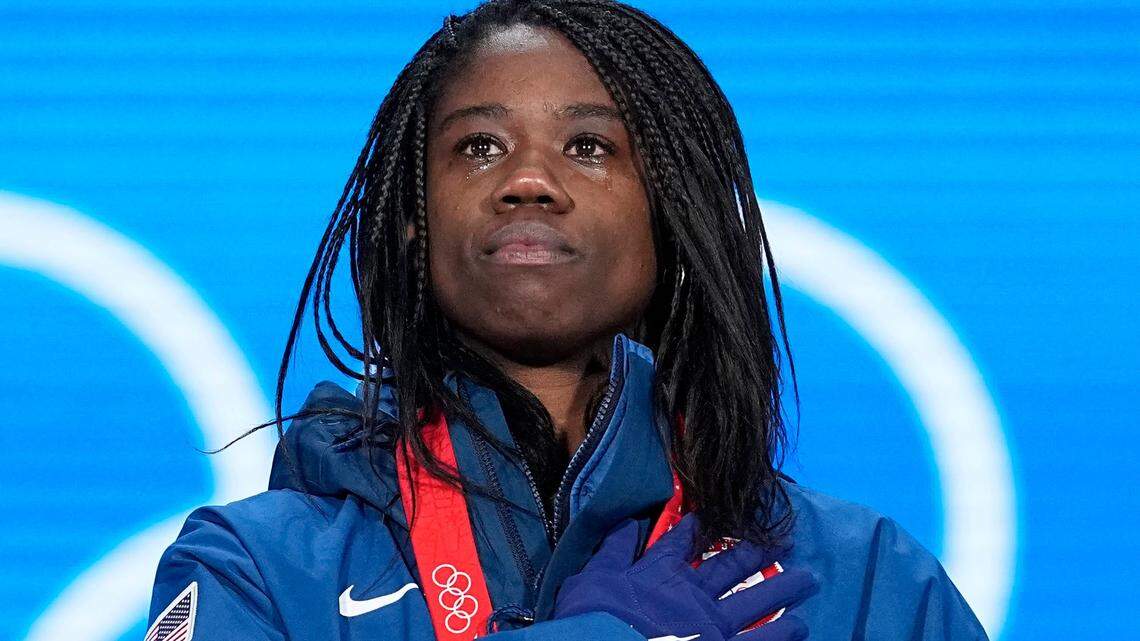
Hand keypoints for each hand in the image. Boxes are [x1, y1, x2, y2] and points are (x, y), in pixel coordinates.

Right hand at [552, 514, 816, 640]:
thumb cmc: (594, 619)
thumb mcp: (593, 577)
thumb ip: (613, 550)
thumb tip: (629, 520)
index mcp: (660, 572)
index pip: (683, 541)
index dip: (700, 526)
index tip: (718, 512)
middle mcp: (694, 592)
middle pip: (733, 564)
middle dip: (759, 549)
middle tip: (784, 540)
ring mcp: (714, 622)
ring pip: (757, 597)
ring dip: (784, 586)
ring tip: (808, 578)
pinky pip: (762, 639)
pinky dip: (783, 631)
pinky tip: (802, 625)